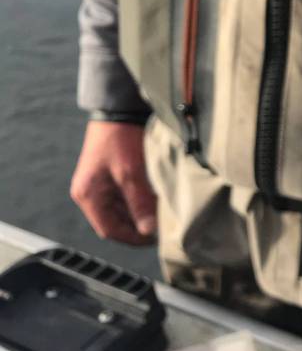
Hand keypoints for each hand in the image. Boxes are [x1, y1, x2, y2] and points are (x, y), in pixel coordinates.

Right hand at [70, 121, 156, 244]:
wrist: (120, 111)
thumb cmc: (121, 140)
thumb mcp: (132, 174)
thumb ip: (140, 204)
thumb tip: (148, 231)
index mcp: (89, 196)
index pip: (109, 230)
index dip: (133, 237)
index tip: (156, 239)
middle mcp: (91, 194)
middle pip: (116, 222)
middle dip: (140, 225)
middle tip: (164, 225)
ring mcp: (101, 186)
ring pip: (123, 211)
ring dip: (142, 213)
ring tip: (162, 212)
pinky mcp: (112, 177)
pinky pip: (127, 198)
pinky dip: (141, 201)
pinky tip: (157, 198)